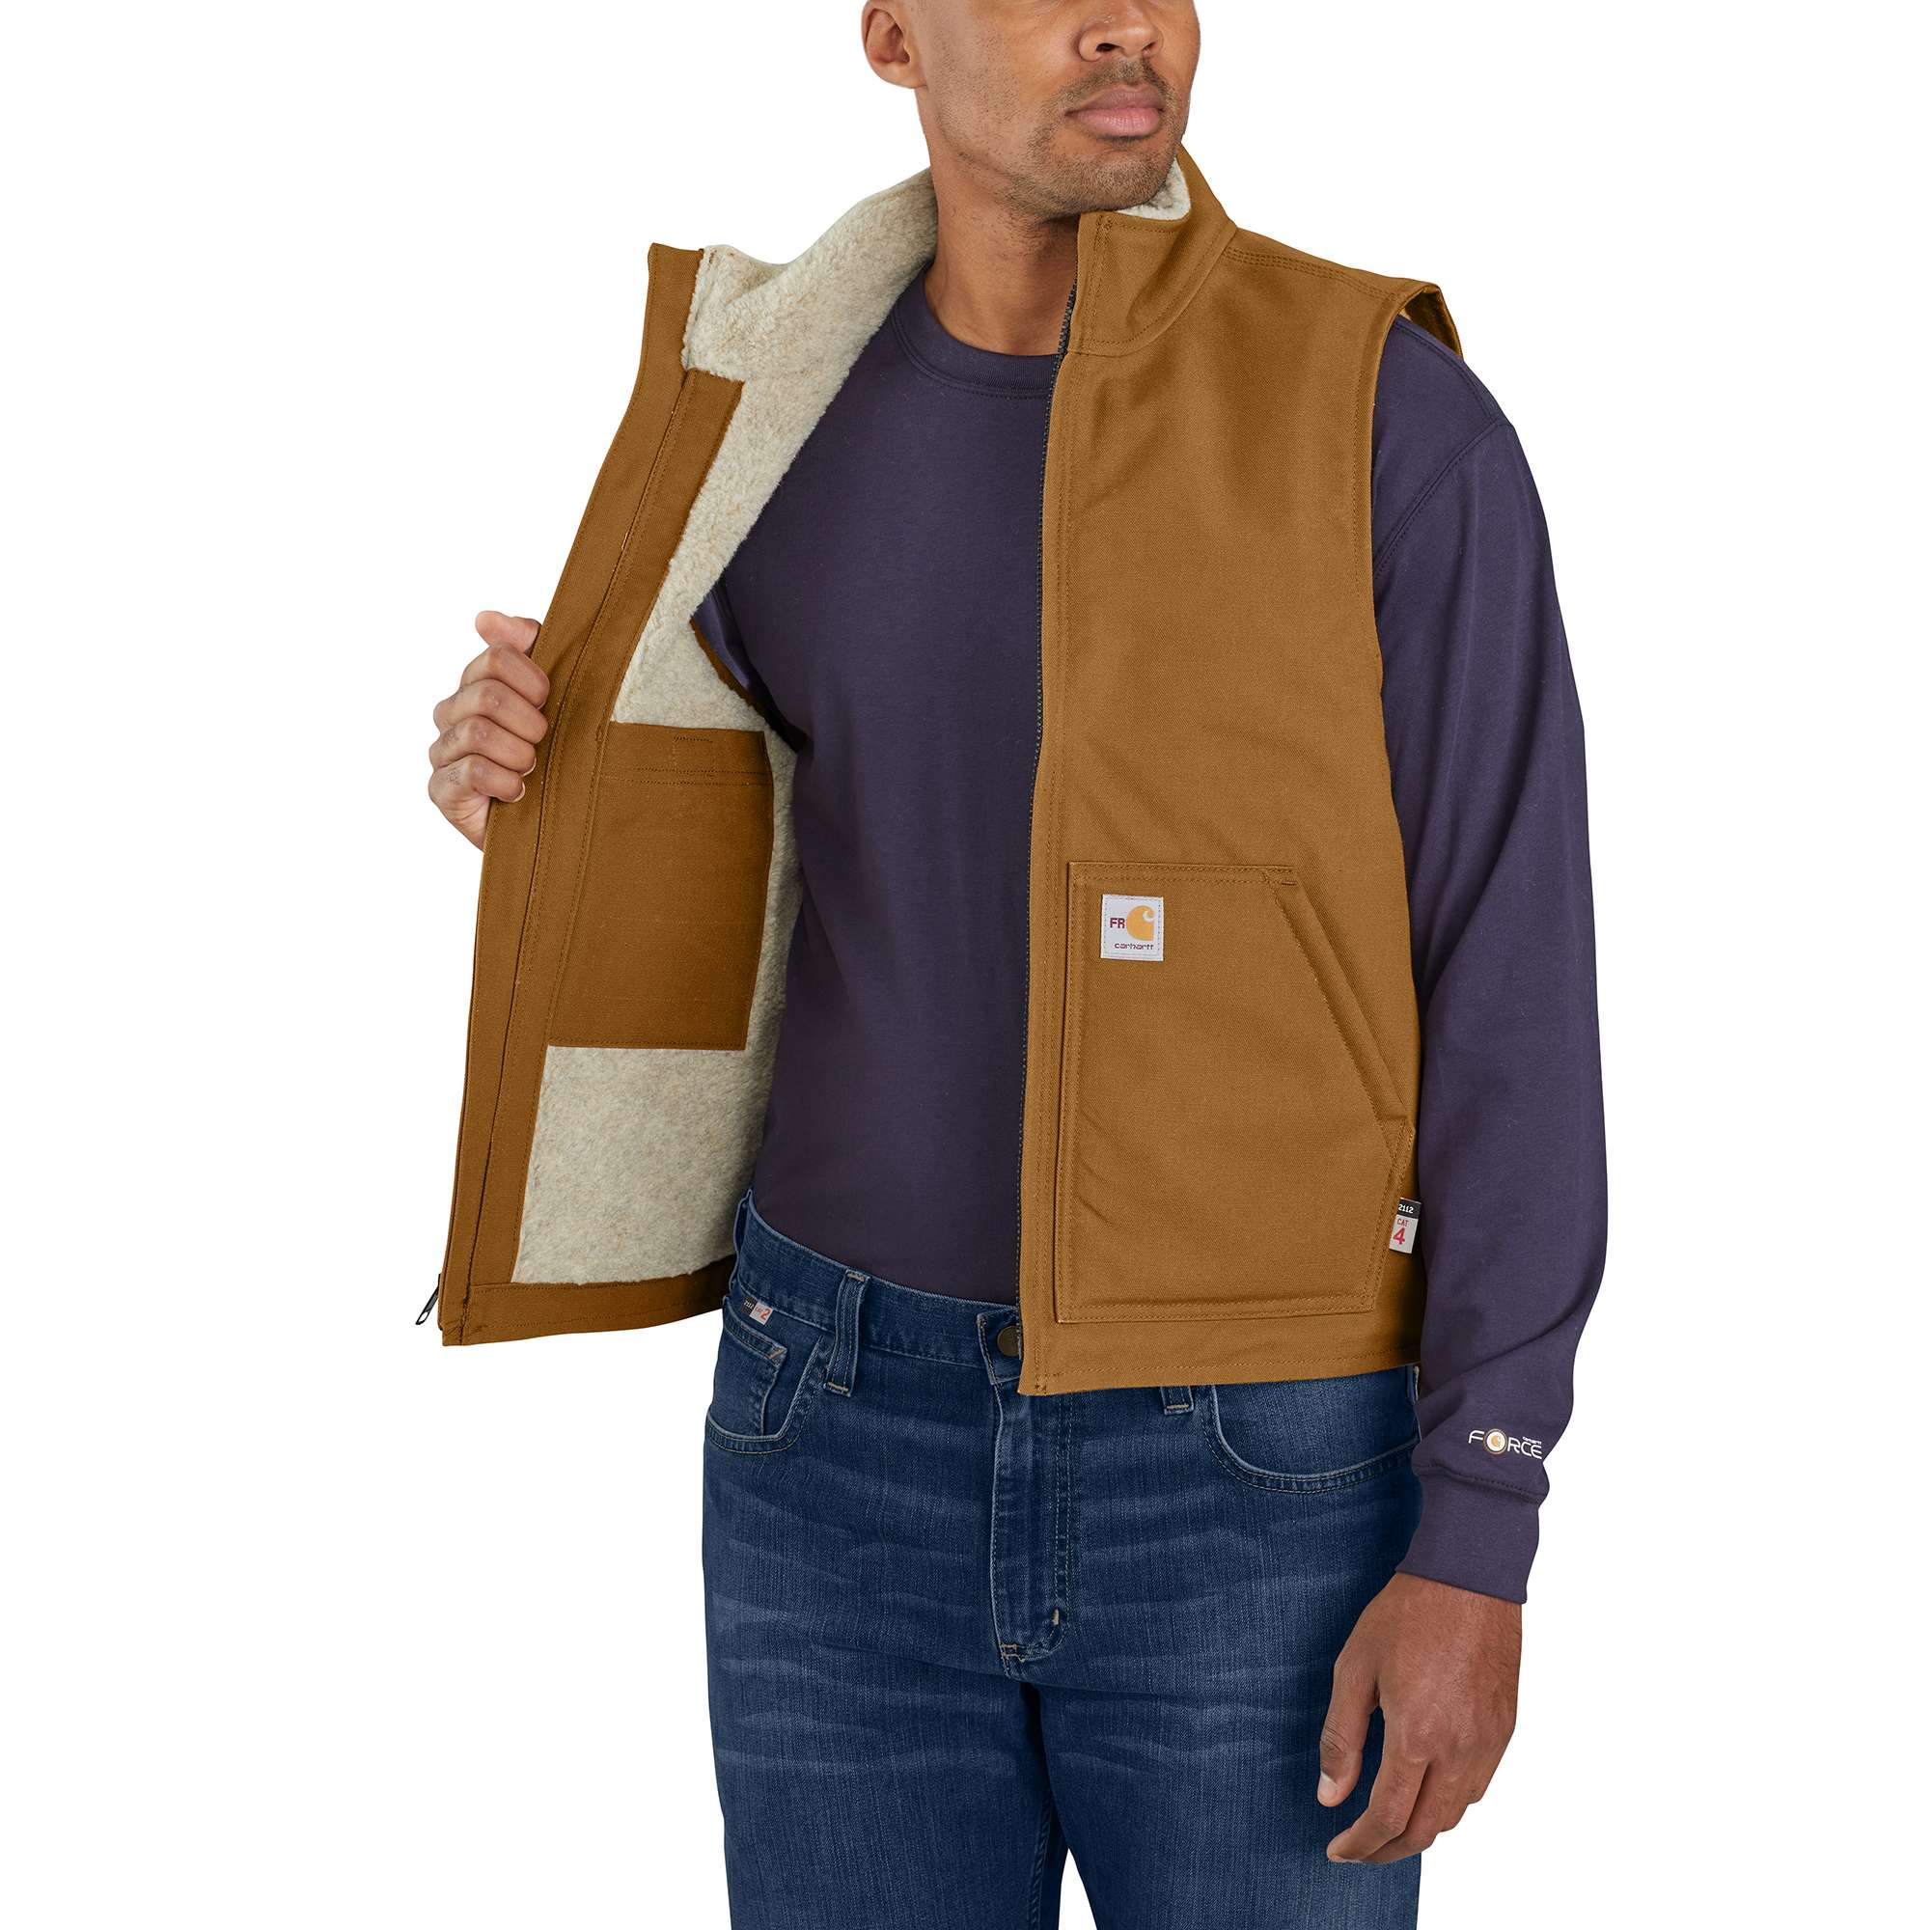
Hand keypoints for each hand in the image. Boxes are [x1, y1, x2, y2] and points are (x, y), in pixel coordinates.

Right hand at [427, 611, 548, 848]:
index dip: (533, 680)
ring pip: (478, 732)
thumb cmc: (555, 756)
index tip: (549, 702)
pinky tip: (518, 792)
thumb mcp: (553, 697)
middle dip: (529, 722)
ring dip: (519, 753)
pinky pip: (470, 770)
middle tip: (543, 742)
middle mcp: (451, 713)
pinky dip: (504, 781)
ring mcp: (442, 751)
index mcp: (475, 684)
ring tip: (533, 770)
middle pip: (487, 694)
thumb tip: (485, 618)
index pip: (495, 659)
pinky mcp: (441, 789)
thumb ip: (527, 647)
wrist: (554, 824)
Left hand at [1318, 1572, 1519, 1862]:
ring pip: (1456, 1814)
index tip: (1337, 1851)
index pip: (1388, 1818)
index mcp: (1417, 1737)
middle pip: (1426, 1830)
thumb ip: (1341, 1737)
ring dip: (1421, 1828)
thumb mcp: (1355, 1668)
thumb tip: (1330, 1796)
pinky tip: (1428, 1787)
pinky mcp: (1505, 1728)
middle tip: (1359, 1849)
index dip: (1360, 1844)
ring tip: (1389, 1822)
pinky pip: (1478, 1786)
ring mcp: (1489, 1742)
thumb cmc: (1407, 1614)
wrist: (1469, 1576)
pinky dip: (1450, 1802)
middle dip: (1388, 1850)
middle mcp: (1460, 1751)